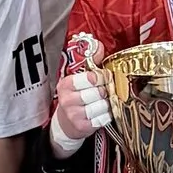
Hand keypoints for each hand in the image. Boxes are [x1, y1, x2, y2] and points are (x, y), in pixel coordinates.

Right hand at [53, 36, 110, 152]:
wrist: (65, 123)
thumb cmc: (74, 97)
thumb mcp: (77, 78)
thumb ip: (89, 62)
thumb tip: (98, 45)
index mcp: (66, 84)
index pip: (90, 77)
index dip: (101, 76)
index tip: (103, 77)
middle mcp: (68, 100)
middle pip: (98, 92)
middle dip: (105, 90)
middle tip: (104, 90)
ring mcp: (74, 114)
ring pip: (102, 105)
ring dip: (107, 103)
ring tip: (102, 102)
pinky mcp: (83, 127)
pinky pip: (104, 118)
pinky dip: (107, 114)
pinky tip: (102, 112)